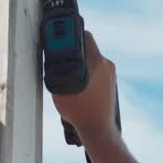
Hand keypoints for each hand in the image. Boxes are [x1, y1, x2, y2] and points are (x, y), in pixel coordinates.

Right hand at [51, 31, 118, 146]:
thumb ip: (56, 69)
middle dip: (73, 48)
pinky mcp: (110, 83)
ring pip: (91, 59)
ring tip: (67, 73)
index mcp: (97, 62)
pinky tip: (77, 84)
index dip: (70, 32)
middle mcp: (106, 64)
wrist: (98, 129)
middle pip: (87, 47)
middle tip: (60, 54)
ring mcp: (110, 74)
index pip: (84, 35)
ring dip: (80, 61)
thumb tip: (51, 57)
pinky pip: (96, 70)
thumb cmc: (80, 110)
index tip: (60, 32)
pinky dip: (86, 72)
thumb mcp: (60, 88)